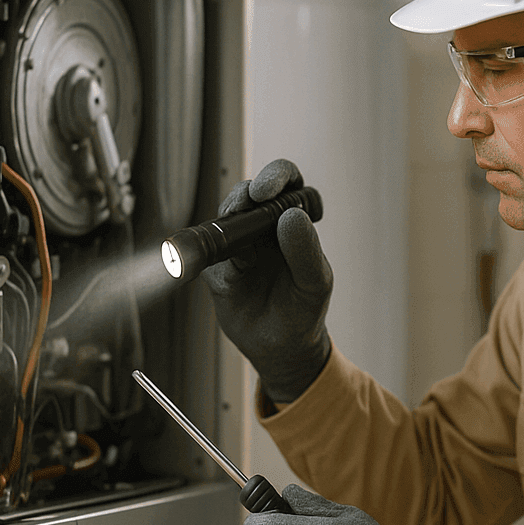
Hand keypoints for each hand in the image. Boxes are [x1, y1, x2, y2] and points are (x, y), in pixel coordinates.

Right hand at [202, 159, 331, 402]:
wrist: (280, 348)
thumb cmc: (303, 309)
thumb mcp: (314, 282)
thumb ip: (306, 250)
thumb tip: (291, 215)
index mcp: (293, 222)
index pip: (287, 183)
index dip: (277, 176)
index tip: (268, 192)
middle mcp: (263, 227)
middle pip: (249, 191)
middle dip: (247, 190)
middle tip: (251, 199)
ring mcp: (238, 245)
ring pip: (226, 218)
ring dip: (229, 220)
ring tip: (239, 237)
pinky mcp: (217, 268)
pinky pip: (209, 254)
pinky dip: (212, 255)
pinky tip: (229, 272)